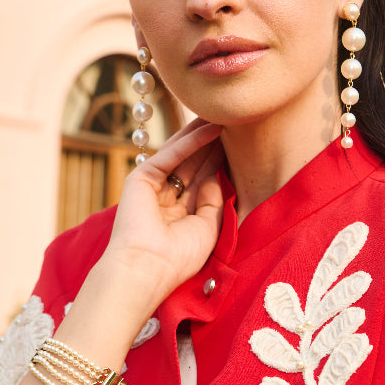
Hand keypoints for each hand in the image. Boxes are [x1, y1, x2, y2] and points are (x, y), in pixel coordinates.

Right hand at [103, 118, 224, 309]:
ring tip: (225, 115)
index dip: (221, 161)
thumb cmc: (178, 258)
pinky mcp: (141, 178)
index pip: (203, 179)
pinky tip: (211, 128)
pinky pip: (172, 155)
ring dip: (202, 135)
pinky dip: (191, 141)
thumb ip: (214, 200)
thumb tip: (216, 175)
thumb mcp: (209, 228)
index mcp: (180, 213)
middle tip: (236, 121)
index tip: (243, 144)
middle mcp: (166, 197)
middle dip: (214, 144)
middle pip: (194, 163)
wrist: (148, 268)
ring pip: (182, 155)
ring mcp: (153, 186)